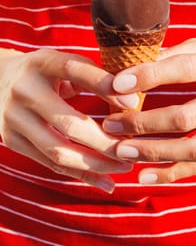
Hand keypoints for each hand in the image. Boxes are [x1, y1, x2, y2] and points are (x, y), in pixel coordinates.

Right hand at [0, 48, 137, 192]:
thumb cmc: (45, 72)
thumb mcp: (64, 63)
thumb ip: (94, 76)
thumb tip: (131, 102)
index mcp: (42, 63)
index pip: (75, 71)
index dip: (104, 85)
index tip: (134, 102)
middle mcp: (25, 90)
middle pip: (69, 123)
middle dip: (106, 142)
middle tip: (133, 150)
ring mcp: (14, 118)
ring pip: (59, 151)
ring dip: (96, 165)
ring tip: (124, 167)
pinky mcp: (12, 140)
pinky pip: (50, 163)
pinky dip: (81, 175)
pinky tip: (105, 182)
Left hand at [103, 39, 195, 183]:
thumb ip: (172, 55)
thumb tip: (133, 67)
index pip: (183, 70)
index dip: (148, 77)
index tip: (116, 84)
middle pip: (186, 117)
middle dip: (143, 124)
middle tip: (110, 125)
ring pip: (195, 149)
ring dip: (155, 153)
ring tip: (122, 151)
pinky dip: (172, 173)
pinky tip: (144, 175)